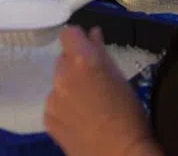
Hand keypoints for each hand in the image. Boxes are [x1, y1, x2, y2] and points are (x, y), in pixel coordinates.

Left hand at [46, 27, 159, 155]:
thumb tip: (92, 34)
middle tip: (93, 83)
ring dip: (69, 87)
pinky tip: (80, 120)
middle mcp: (62, 75)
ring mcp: (52, 98)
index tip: (87, 48)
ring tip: (89, 106)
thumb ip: (101, 51)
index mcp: (82, 60)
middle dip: (75, 66)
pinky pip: (54, 104)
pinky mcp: (47, 118)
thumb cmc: (129, 115)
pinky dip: (64, 108)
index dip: (78, 39)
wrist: (120, 155)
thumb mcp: (120, 78)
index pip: (68, 33)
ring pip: (58, 82)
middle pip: (63, 59)